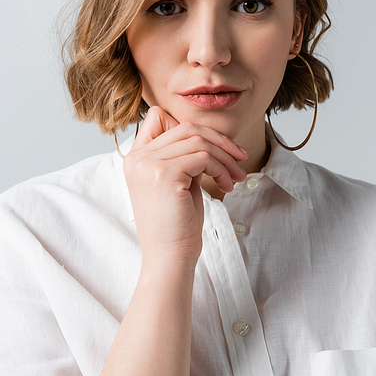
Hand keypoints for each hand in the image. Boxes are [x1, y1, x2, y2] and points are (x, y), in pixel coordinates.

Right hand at [123, 106, 247, 266]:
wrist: (169, 258)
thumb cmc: (177, 225)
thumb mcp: (179, 182)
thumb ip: (184, 156)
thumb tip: (209, 137)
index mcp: (135, 158)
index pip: (159, 117)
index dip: (192, 129)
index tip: (217, 149)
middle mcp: (136, 158)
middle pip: (185, 127)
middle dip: (219, 141)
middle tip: (240, 159)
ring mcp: (147, 164)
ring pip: (198, 140)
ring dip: (224, 157)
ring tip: (235, 177)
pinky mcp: (163, 174)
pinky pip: (203, 156)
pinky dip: (221, 168)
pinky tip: (226, 185)